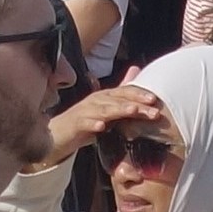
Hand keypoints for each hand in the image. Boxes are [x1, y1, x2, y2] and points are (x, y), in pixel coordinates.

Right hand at [44, 82, 165, 155]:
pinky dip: (92, 124)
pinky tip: (101, 127)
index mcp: (105, 97)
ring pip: (103, 109)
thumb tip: (136, 76)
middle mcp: (95, 100)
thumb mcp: (106, 111)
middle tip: (152, 108)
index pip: (124, 92)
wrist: (57, 135)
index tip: (155, 100)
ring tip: (132, 111)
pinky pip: (84, 123)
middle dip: (136, 103)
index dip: (139, 94)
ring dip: (118, 109)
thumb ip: (122, 99)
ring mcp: (84, 112)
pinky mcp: (75, 124)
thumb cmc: (84, 123)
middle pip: (118, 99)